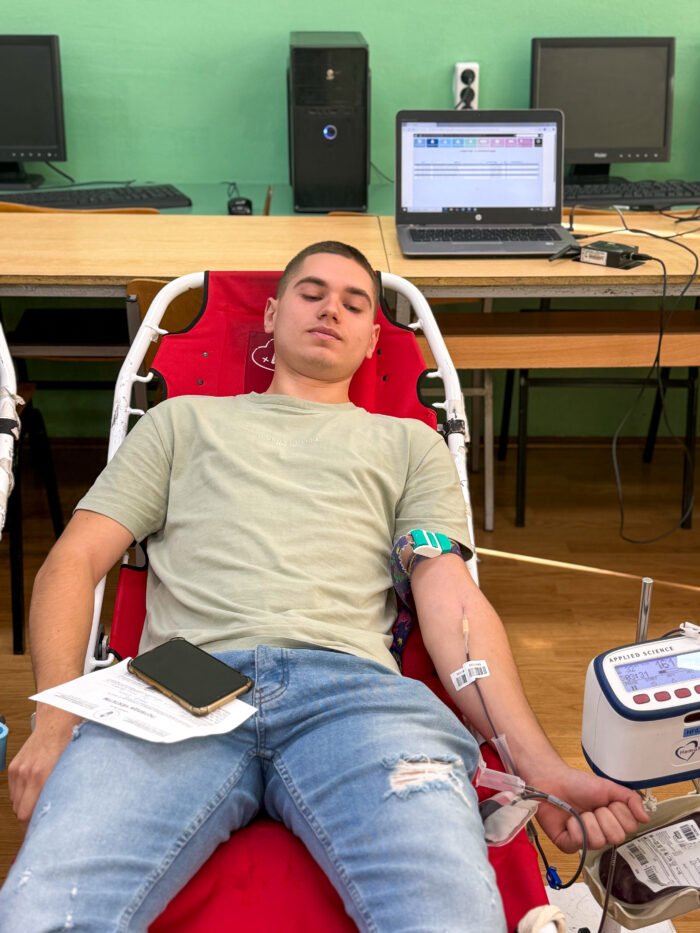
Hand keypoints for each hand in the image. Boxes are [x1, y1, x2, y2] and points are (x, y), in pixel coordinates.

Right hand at [8, 708, 78, 825]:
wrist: (58, 720)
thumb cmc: (72, 741)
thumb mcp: (75, 768)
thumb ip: (67, 790)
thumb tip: (68, 812)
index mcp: (44, 776)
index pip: (30, 815)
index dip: (36, 828)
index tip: (43, 834)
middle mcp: (29, 774)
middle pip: (21, 813)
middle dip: (31, 821)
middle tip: (44, 823)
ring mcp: (19, 771)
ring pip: (16, 804)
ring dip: (26, 808)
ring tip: (40, 808)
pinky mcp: (14, 767)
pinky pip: (13, 792)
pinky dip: (22, 796)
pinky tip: (34, 793)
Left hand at [529, 764, 649, 852]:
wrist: (553, 780)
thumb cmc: (579, 784)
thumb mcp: (609, 787)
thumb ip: (630, 799)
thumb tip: (646, 817)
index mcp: (614, 822)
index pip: (630, 828)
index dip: (619, 812)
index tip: (609, 802)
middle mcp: (602, 834)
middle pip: (616, 837)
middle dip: (604, 816)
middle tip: (593, 807)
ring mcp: (586, 842)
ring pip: (598, 841)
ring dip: (588, 820)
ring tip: (580, 812)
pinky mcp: (568, 845)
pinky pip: (578, 842)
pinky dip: (574, 826)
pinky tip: (569, 819)